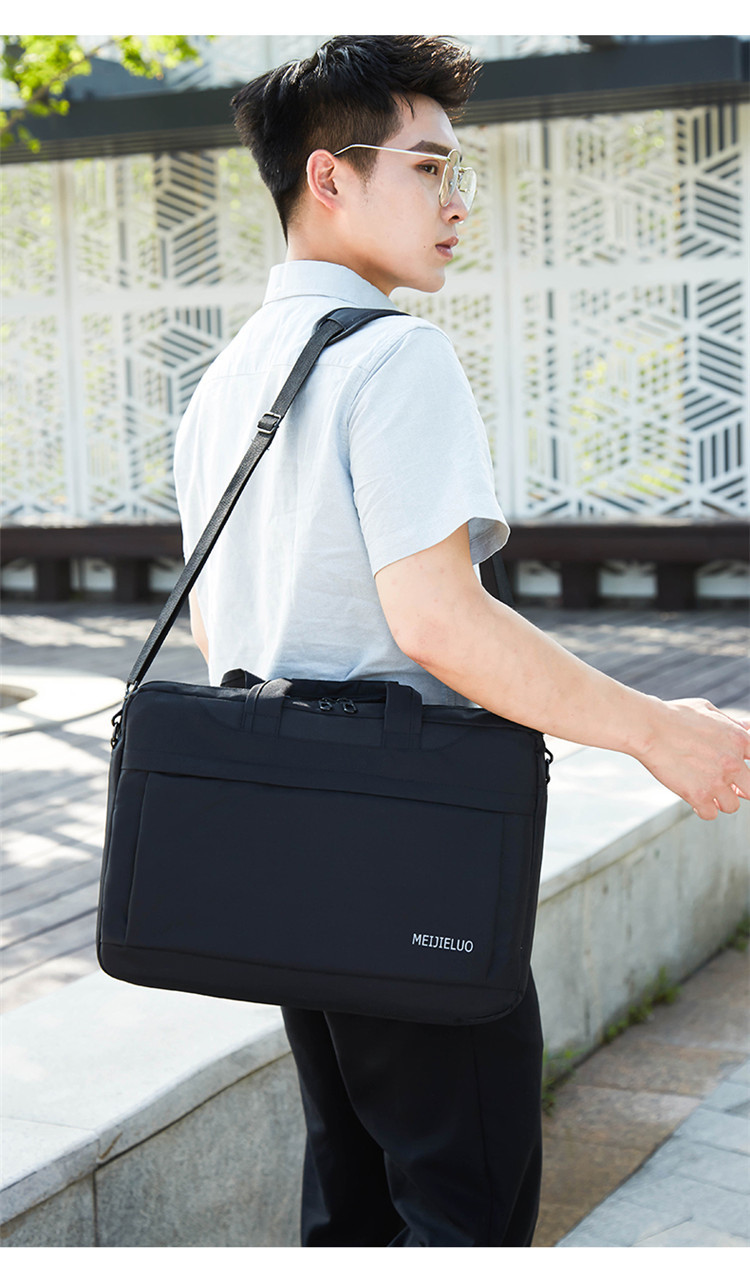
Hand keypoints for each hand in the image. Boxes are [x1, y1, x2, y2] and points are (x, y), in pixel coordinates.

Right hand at [637, 698, 749, 820]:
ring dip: (720, 800)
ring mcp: (716, 781)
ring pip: (732, 807)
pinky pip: (710, 814)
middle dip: (739, 789)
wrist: (649, 727)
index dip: (746, 767)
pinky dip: (702, 809)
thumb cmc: (675, 715)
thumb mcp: (708, 710)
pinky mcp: (697, 795)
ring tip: (706, 790)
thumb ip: (731, 723)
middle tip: (726, 785)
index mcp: (739, 740)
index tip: (736, 769)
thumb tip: (746, 727)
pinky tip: (694, 798)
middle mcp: (733, 763)